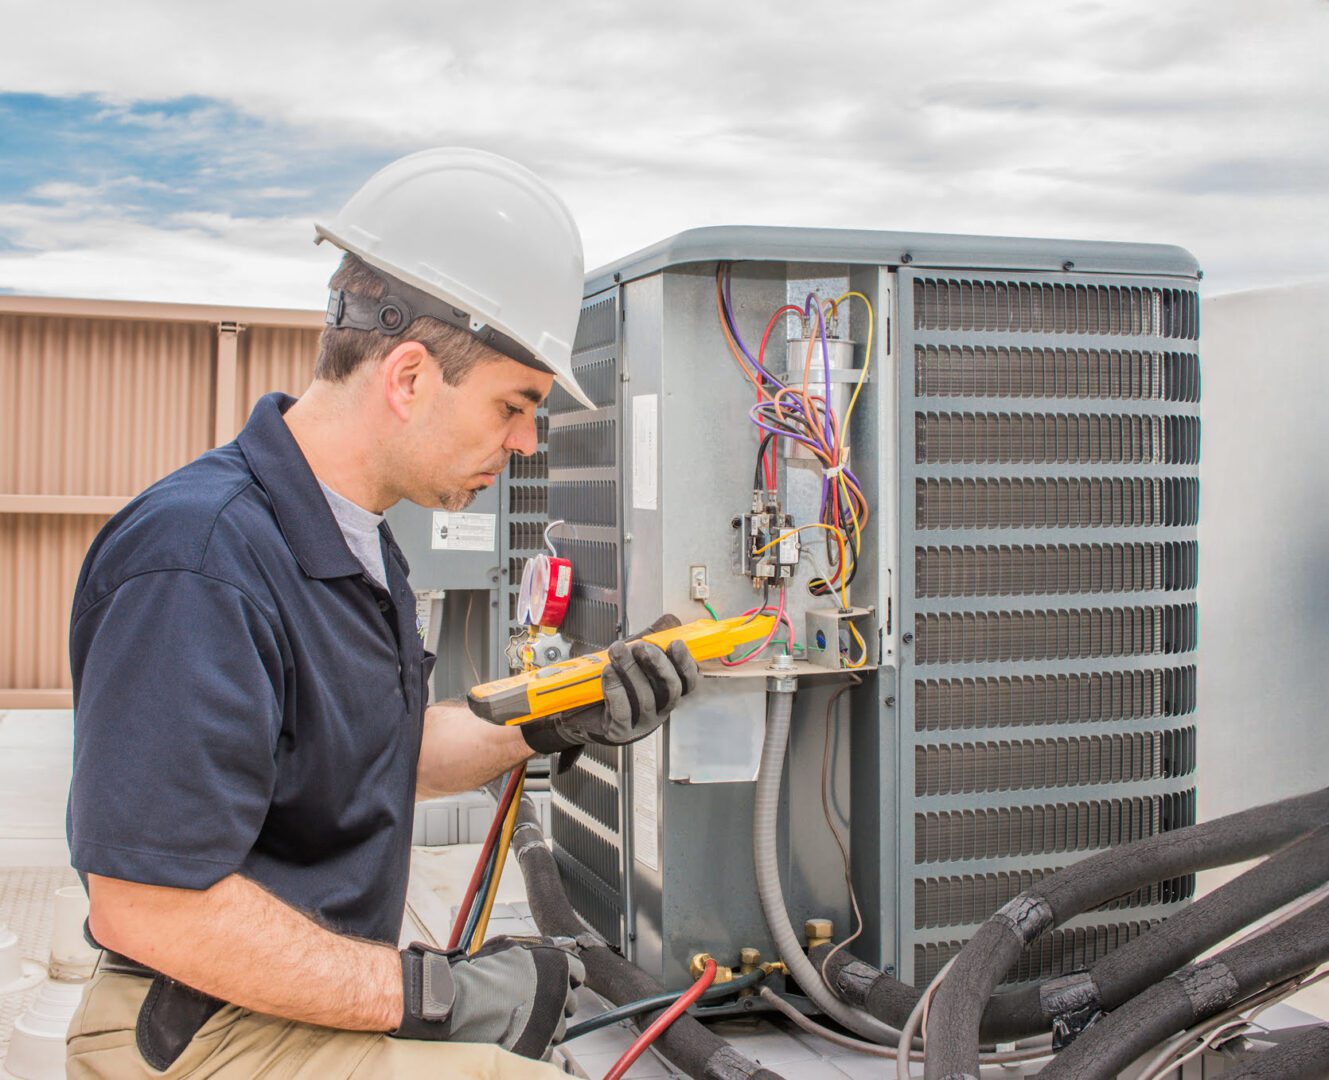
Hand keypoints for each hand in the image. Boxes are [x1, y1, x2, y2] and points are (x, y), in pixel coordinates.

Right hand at [394, 936, 583, 1057]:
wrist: (457, 1004)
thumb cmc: (479, 974)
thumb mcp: (511, 948)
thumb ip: (538, 948)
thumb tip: (556, 944)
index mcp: (559, 965)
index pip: (579, 972)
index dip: (565, 976)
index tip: (555, 981)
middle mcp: (561, 994)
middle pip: (570, 1002)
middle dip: (556, 1001)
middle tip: (532, 1000)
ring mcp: (552, 1024)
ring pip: (560, 1028)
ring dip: (546, 1024)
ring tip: (520, 1018)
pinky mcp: (540, 1050)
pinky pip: (548, 1050)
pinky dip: (537, 1045)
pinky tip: (518, 1035)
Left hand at [521, 614, 699, 756]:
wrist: (574, 708)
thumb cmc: (607, 681)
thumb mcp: (632, 657)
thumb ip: (652, 638)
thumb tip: (670, 621)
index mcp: (665, 692)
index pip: (687, 681)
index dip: (685, 663)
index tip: (675, 643)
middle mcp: (658, 710)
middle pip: (671, 690)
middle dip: (658, 665)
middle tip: (641, 647)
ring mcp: (641, 724)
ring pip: (646, 699)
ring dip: (631, 671)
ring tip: (617, 652)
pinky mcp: (620, 731)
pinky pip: (623, 712)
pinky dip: (616, 689)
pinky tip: (608, 673)